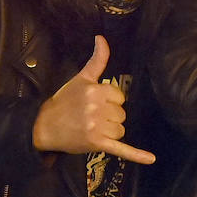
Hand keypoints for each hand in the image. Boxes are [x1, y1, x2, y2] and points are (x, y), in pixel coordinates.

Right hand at [32, 36, 153, 163]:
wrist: (45, 126)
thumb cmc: (64, 101)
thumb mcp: (81, 78)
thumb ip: (97, 60)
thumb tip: (102, 37)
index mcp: (95, 91)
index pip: (119, 96)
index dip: (109, 100)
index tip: (93, 103)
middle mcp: (96, 108)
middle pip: (121, 114)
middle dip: (109, 116)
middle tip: (89, 117)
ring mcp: (97, 127)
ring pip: (120, 129)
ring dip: (110, 131)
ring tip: (92, 128)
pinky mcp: (97, 144)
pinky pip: (122, 149)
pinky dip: (137, 155)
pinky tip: (151, 159)